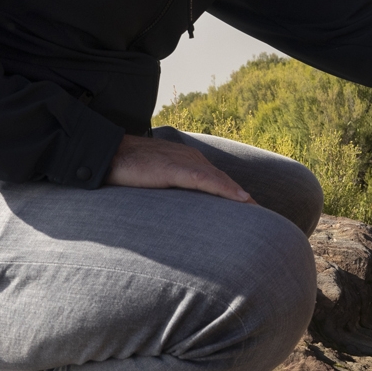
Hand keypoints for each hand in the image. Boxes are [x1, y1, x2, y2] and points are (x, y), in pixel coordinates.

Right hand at [106, 134, 253, 202]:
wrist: (108, 154)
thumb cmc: (128, 169)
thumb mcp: (156, 180)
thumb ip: (170, 191)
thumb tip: (178, 212)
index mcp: (188, 161)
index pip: (217, 180)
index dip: (235, 196)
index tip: (251, 212)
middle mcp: (192, 159)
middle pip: (224, 181)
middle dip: (244, 199)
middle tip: (263, 217)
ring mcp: (184, 162)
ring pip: (220, 180)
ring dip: (241, 197)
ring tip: (258, 212)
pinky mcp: (174, 168)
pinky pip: (205, 180)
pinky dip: (225, 189)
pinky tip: (240, 199)